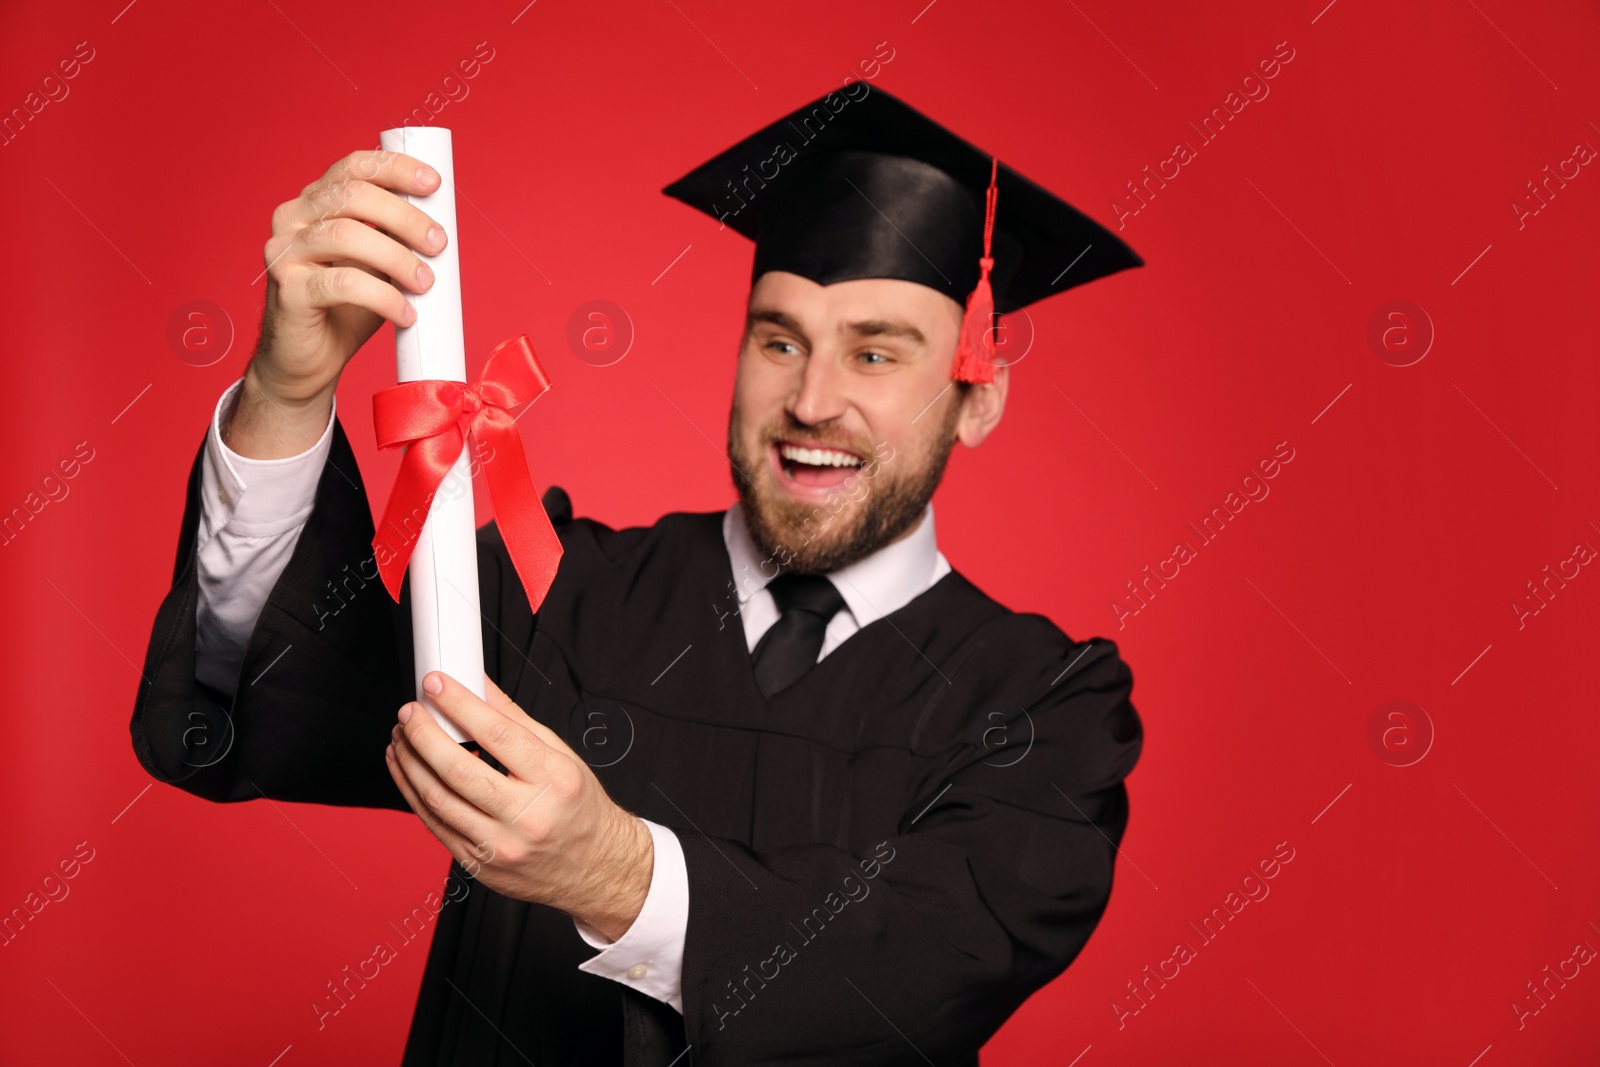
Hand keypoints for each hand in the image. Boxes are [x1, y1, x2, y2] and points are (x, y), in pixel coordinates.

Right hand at [228, 148, 447, 458]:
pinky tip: (406, 313)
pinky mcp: (288, 290)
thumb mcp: (375, 263)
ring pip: (346, 236)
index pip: (352, 168)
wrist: (308, 361)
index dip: (394, 169)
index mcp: (314, 202)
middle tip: (438, 242)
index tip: (434, 183)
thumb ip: (393, 238)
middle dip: (404, 216)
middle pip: (351, 196)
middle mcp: (292, 218)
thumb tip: (440, 226)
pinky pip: (342, 284)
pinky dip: (383, 297)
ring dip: (397, 257)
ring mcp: (284, 252)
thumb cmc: (345, 308)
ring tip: (426, 282)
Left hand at [385, 671, 653, 940]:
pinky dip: (412, 794)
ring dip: (410, 763)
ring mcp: (500, 846)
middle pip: (458, 769)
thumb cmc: (578, 808)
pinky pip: (434, 826)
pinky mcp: (479, 865)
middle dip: (423, 734)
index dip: (459, 704)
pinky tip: (406, 770)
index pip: (497, 734)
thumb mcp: (562, 756)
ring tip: (401, 738)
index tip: (435, 684)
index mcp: (554, 779)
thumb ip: (515, 719)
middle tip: (409, 712)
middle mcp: (528, 816)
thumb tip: (478, 686)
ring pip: (437, 800)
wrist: (593, 867)